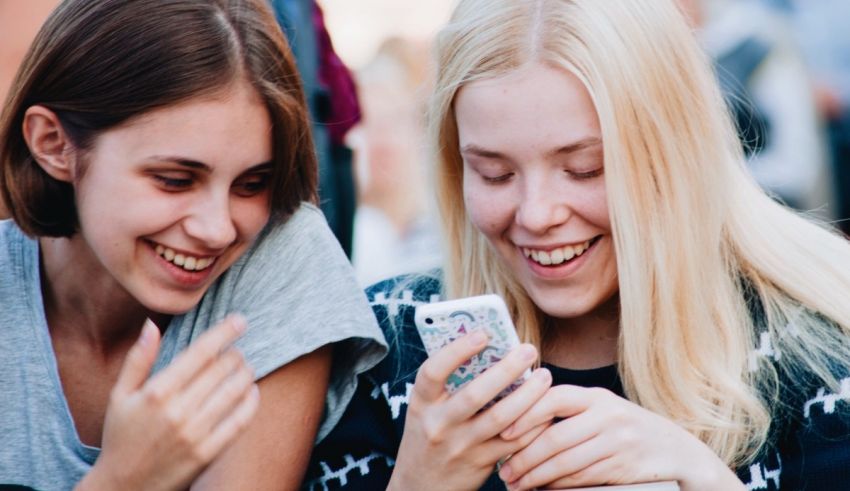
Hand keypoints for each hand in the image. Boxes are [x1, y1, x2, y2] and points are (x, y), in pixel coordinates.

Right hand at [78, 315, 259, 490]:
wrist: (124, 487)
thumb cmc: (121, 436)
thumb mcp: (120, 396)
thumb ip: (138, 359)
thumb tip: (152, 325)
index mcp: (156, 392)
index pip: (200, 353)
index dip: (224, 332)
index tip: (240, 320)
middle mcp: (177, 411)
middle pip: (220, 370)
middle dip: (235, 354)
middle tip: (238, 350)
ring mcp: (194, 434)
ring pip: (233, 392)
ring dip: (246, 374)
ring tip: (247, 367)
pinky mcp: (207, 453)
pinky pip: (239, 422)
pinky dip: (250, 403)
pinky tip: (252, 391)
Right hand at [388, 331, 552, 490]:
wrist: (420, 487)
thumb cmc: (429, 435)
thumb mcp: (427, 409)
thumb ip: (449, 385)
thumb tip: (491, 350)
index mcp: (421, 403)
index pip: (432, 372)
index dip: (456, 351)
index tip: (482, 334)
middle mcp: (439, 424)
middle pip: (475, 394)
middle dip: (506, 369)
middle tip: (528, 350)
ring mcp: (461, 446)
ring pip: (502, 418)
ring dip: (528, 395)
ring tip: (544, 376)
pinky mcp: (481, 463)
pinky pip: (514, 442)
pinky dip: (533, 423)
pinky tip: (545, 408)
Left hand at [497, 386, 743, 490]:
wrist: (678, 452)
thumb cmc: (626, 429)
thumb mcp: (602, 410)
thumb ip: (569, 412)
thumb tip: (516, 423)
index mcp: (596, 396)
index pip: (554, 398)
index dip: (526, 413)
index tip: (504, 430)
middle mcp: (608, 415)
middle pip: (555, 436)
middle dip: (524, 456)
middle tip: (504, 471)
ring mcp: (618, 442)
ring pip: (566, 462)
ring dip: (536, 476)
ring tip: (515, 483)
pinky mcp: (623, 467)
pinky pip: (582, 478)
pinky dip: (558, 486)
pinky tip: (542, 489)